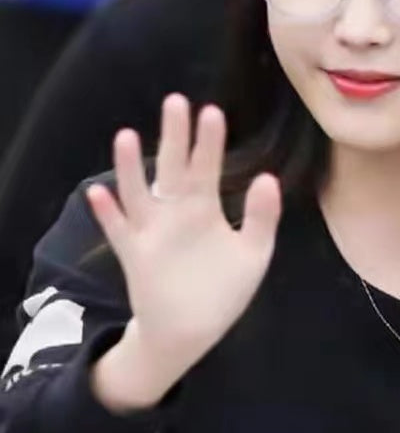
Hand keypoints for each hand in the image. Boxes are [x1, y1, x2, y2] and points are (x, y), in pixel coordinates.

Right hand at [88, 94, 280, 409]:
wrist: (194, 331)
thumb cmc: (224, 289)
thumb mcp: (253, 252)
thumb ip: (262, 217)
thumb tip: (269, 178)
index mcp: (205, 209)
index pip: (207, 167)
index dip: (209, 141)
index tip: (212, 111)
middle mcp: (177, 213)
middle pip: (173, 167)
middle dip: (174, 136)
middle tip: (175, 101)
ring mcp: (153, 233)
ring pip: (139, 192)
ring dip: (131, 167)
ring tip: (127, 136)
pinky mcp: (136, 257)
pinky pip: (119, 232)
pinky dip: (108, 214)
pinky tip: (98, 194)